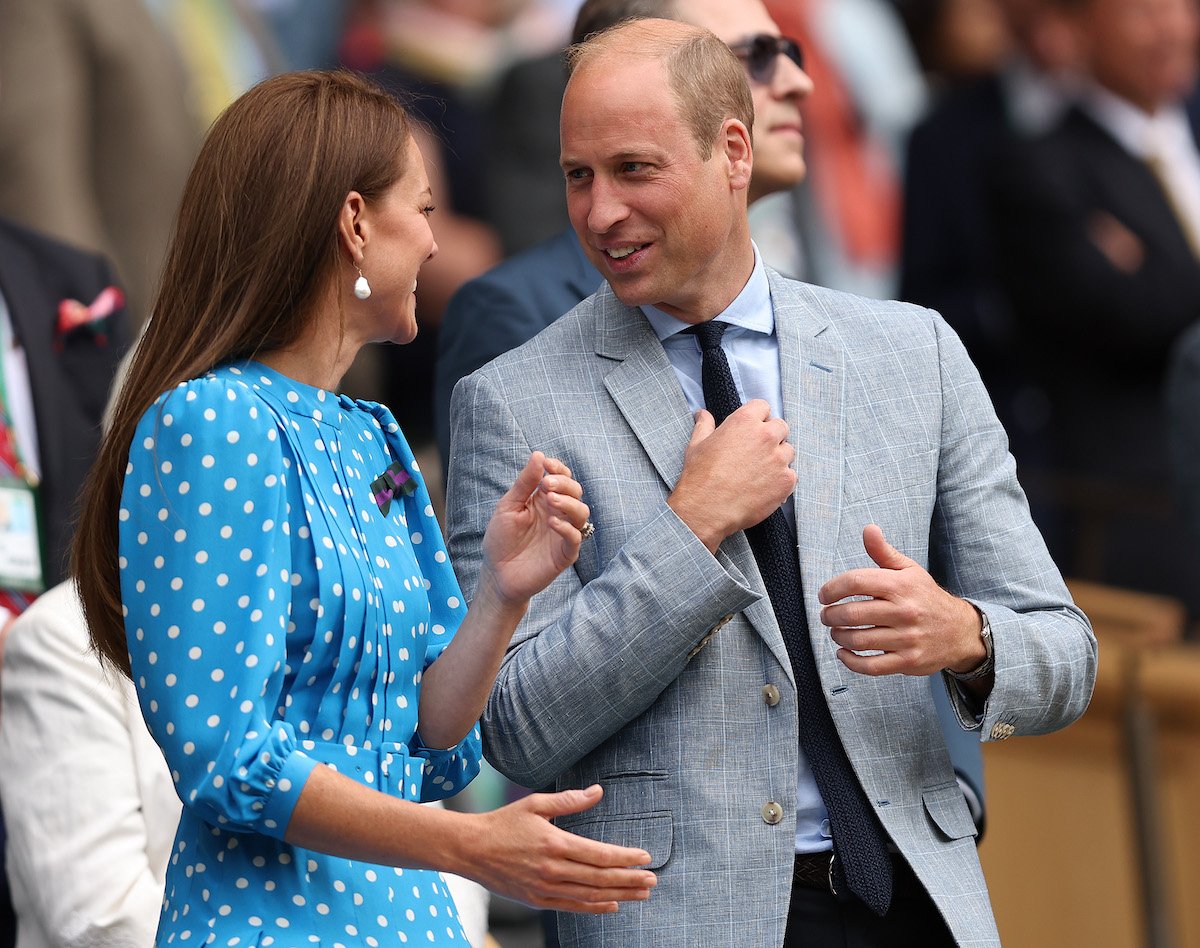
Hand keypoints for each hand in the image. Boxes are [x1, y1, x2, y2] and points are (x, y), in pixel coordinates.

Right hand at [467, 785, 656, 912]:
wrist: (471, 850)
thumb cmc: (504, 823)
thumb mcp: (536, 804)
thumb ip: (569, 800)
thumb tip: (598, 792)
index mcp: (554, 843)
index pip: (599, 854)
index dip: (625, 857)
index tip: (645, 856)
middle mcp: (552, 869)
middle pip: (600, 878)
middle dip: (630, 880)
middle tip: (652, 880)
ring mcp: (545, 888)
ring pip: (590, 895)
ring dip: (620, 895)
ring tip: (641, 894)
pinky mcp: (537, 900)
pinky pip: (573, 907)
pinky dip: (595, 907)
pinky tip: (613, 904)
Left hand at [482, 451, 589, 604]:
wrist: (497, 574)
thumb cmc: (501, 539)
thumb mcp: (508, 506)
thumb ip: (525, 483)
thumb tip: (538, 455)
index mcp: (544, 500)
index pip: (562, 478)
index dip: (558, 469)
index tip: (547, 465)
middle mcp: (558, 514)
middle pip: (575, 491)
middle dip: (564, 484)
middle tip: (547, 485)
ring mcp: (563, 534)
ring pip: (582, 513)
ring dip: (569, 503)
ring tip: (551, 500)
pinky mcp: (564, 553)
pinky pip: (576, 538)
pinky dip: (567, 527)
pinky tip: (551, 522)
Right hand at [668, 401, 795, 551]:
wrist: (706, 508)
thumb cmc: (699, 476)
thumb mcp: (697, 445)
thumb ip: (704, 425)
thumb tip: (703, 414)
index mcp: (744, 421)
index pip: (763, 407)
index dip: (758, 417)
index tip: (753, 428)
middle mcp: (766, 436)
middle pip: (781, 427)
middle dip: (771, 436)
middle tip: (757, 452)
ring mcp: (779, 459)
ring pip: (788, 451)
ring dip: (778, 458)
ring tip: (760, 472)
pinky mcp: (786, 481)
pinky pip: (791, 475)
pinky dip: (781, 480)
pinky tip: (764, 487)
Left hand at [818, 525, 985, 675]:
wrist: (960, 631)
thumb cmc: (926, 597)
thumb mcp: (909, 570)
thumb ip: (884, 552)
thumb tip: (868, 529)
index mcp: (900, 586)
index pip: (856, 582)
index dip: (832, 588)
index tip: (824, 595)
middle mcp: (904, 611)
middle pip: (852, 613)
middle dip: (830, 615)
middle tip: (826, 616)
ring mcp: (907, 639)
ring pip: (859, 640)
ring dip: (838, 636)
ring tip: (836, 631)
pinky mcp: (908, 662)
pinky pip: (871, 666)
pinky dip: (851, 661)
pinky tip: (844, 652)